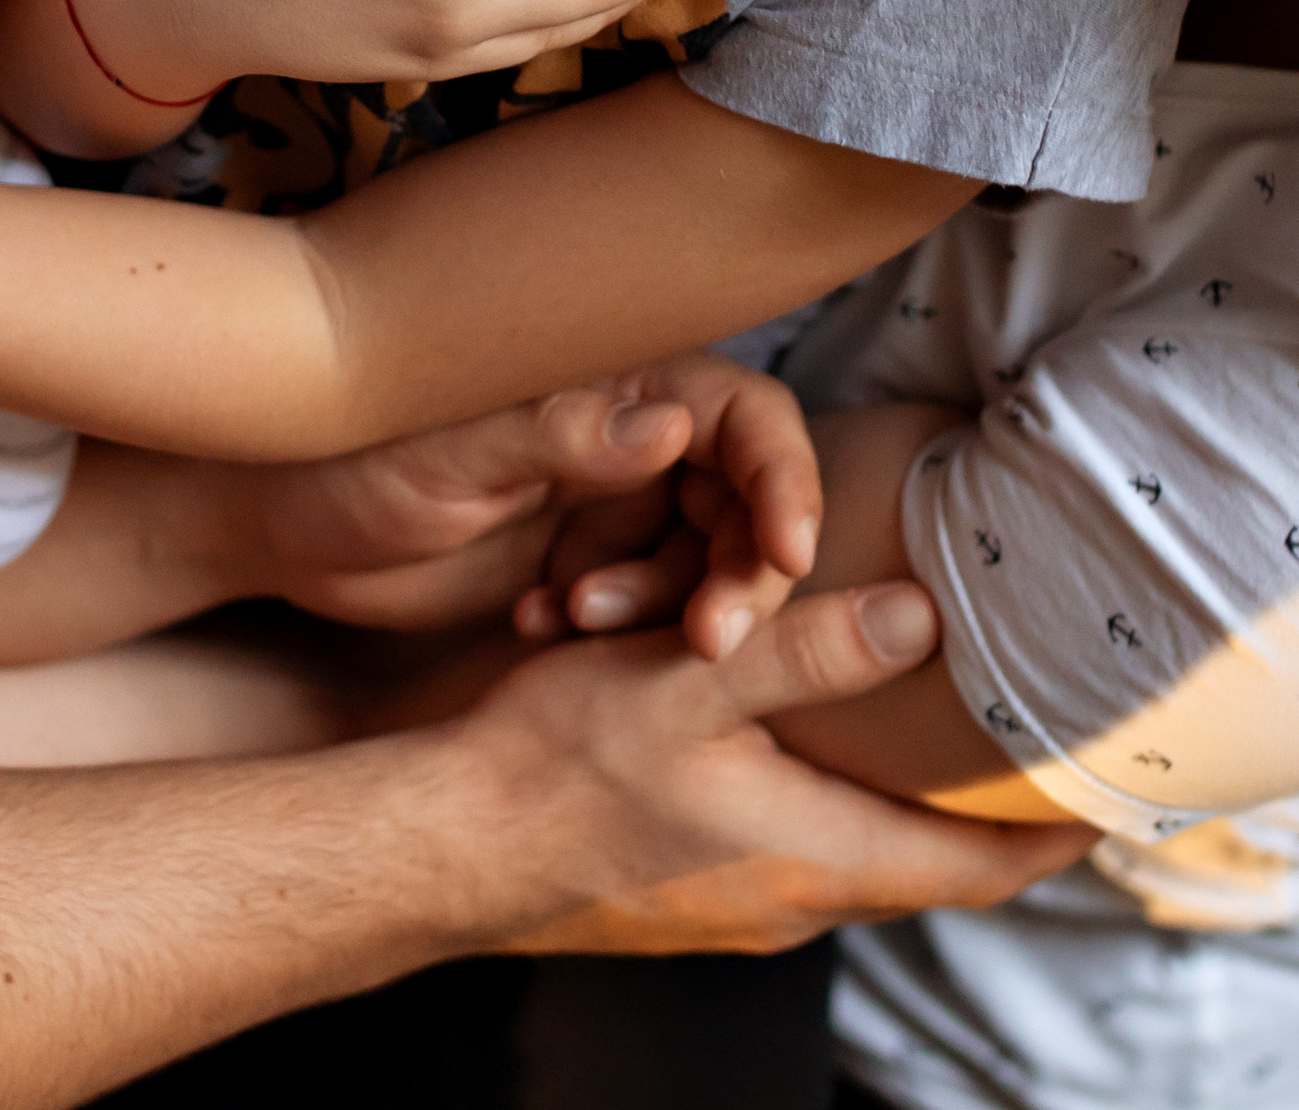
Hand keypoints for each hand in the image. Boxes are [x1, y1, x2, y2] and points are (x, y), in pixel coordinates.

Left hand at [230, 353, 814, 655]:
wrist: (281, 525)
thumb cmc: (350, 457)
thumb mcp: (447, 453)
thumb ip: (555, 439)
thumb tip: (669, 427)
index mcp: (615, 383)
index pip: (747, 418)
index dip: (785, 480)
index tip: (787, 555)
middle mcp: (628, 439)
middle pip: (746, 504)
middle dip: (743, 574)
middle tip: (708, 638)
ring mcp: (607, 506)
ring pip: (702, 565)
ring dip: (669, 606)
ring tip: (577, 614)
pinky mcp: (579, 564)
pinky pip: (641, 609)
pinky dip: (611, 628)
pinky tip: (535, 623)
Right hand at [440, 584, 1095, 955]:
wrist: (432, 845)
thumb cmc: (548, 768)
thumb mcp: (686, 681)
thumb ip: (805, 648)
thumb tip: (919, 619)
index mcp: (814, 857)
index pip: (980, 865)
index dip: (1050, 828)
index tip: (1097, 784)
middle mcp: (785, 902)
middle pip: (921, 867)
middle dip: (974, 812)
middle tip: (1011, 745)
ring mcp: (727, 911)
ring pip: (847, 861)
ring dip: (884, 806)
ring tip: (908, 737)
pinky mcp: (675, 900)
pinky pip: (780, 861)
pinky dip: (813, 810)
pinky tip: (777, 754)